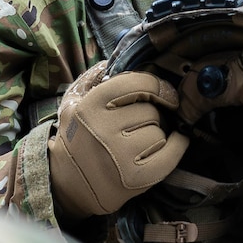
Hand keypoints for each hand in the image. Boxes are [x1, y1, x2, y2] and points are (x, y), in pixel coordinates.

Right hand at [48, 62, 190, 217]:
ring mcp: (121, 155)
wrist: (66, 185)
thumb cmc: (77, 137)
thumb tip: (119, 57)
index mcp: (90, 106)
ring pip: (161, 132)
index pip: (140, 83)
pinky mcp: (136, 178)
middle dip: (149, 116)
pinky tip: (171, 145)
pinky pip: (172, 153)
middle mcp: (104, 129)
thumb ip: (95, 77)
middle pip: (151, 111)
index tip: (166, 93)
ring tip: (137, 142)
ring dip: (156, 135)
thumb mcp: (74, 102)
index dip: (158, 86)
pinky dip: (177, 147)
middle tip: (135, 126)